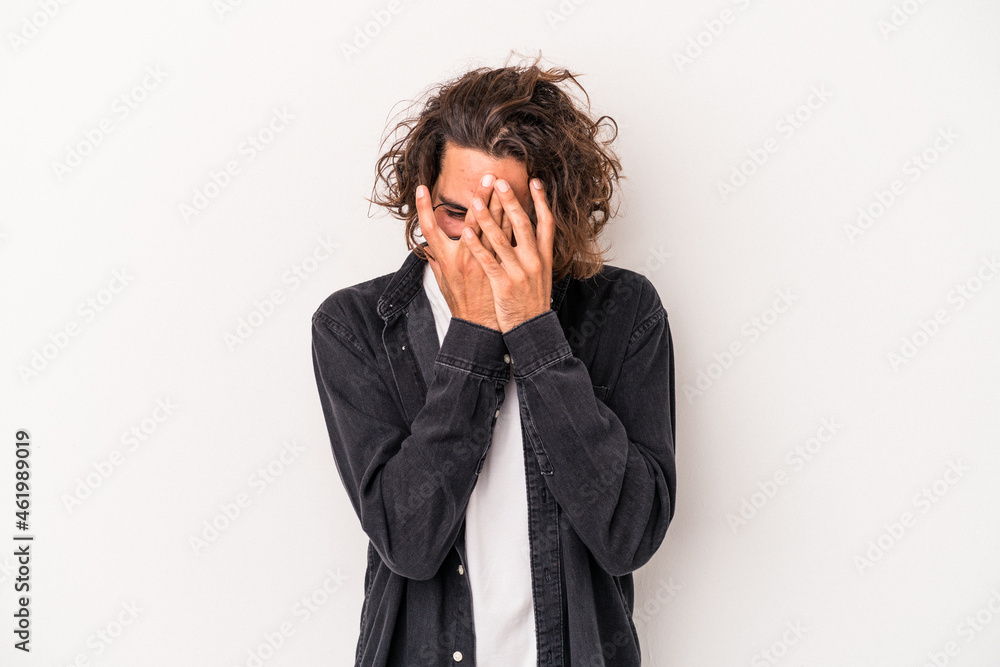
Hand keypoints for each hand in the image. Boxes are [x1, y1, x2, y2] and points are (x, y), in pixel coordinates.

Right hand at [417, 176, 502, 330]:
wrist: (481, 326)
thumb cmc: (462, 305)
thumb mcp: (442, 283)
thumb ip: (436, 262)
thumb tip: (430, 248)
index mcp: (446, 259)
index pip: (429, 228)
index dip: (423, 208)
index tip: (421, 188)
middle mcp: (465, 257)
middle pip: (472, 219)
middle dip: (479, 195)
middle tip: (487, 175)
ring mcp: (486, 260)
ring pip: (495, 226)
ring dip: (500, 203)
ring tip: (504, 183)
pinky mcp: (502, 266)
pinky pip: (509, 240)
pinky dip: (513, 223)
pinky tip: (519, 209)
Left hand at [462, 177, 554, 332]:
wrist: (532, 329)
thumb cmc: (532, 301)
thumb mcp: (541, 274)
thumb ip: (534, 253)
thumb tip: (526, 233)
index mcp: (544, 257)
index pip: (546, 223)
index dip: (541, 202)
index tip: (535, 182)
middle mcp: (534, 261)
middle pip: (523, 225)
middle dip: (511, 202)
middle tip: (500, 182)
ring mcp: (519, 272)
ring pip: (501, 240)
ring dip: (487, 218)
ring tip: (475, 200)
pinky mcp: (504, 284)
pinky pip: (488, 261)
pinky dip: (476, 246)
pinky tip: (466, 232)